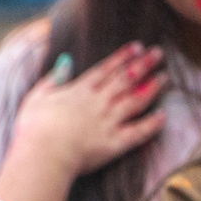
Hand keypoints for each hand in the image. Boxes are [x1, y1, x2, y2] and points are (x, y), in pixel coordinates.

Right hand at [13, 43, 168, 180]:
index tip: (138, 47)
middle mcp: (99, 103)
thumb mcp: (37, 96)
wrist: (43, 154)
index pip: (107, 69)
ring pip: (136, 100)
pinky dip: (152, 124)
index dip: (123, 57)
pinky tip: (164, 116)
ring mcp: (109, 122)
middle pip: (126, 80)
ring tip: (166, 77)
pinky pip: (139, 132)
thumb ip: (54, 78)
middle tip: (159, 53)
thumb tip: (66, 61)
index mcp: (80, 91)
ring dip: (152, 88)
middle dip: (144, 65)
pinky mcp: (115, 143)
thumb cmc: (34, 127)